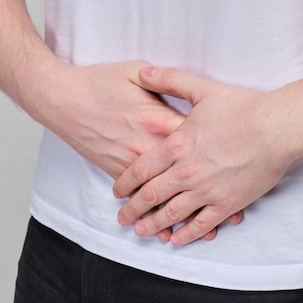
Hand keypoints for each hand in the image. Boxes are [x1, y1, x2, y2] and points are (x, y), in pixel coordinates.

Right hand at [31, 61, 229, 241]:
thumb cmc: (97, 82)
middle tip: (235, 215)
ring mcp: (130, 161)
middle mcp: (147, 146)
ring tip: (210, 231)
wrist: (60, 98)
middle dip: (211, 196)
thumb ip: (164, 79)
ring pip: (163, 195)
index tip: (242, 171)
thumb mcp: (135, 71)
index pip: (195, 143)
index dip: (220, 159)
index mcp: (157, 120)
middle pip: (185, 176)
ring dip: (187, 215)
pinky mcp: (115, 169)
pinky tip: (168, 231)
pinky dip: (155, 215)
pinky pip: (140, 199)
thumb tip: (188, 85)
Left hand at [113, 67, 294, 245]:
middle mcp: (186, 171)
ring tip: (141, 232)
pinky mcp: (227, 203)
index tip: (117, 192)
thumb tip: (144, 70)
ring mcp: (206, 190)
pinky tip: (175, 240)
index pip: (141, 169)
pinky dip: (186, 234)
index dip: (125, 183)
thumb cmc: (244, 107)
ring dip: (153, 225)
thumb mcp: (203, 89)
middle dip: (132, 210)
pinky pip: (201, 224)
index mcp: (177, 145)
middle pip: (150, 196)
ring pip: (171, 214)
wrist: (278, 128)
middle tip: (122, 219)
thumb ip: (170, 79)